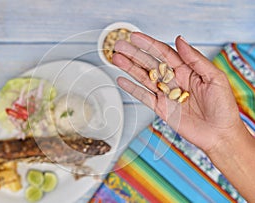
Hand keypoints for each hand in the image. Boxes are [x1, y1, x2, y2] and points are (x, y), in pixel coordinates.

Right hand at [113, 32, 245, 151]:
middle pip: (150, 63)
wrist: (219, 134)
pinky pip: (143, 96)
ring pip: (144, 78)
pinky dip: (132, 88)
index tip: (135, 37)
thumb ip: (195, 59)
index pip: (164, 53)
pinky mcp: (161, 108)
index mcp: (187, 71)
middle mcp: (174, 80)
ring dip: (129, 68)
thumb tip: (180, 40)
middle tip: (120, 46)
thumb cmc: (223, 107)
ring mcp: (166, 94)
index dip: (149, 44)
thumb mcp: (215, 78)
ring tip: (116, 59)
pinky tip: (122, 80)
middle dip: (134, 54)